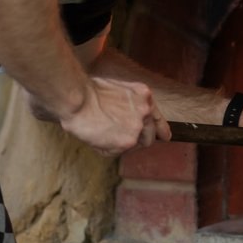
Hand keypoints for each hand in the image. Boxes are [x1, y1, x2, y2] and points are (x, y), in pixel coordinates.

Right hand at [57, 76, 171, 156]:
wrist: (78, 99)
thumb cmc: (88, 92)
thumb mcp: (118, 90)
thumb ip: (130, 104)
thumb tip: (128, 119)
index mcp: (144, 96)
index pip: (158, 117)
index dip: (161, 129)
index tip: (165, 137)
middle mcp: (146, 111)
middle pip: (150, 136)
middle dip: (137, 139)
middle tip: (120, 138)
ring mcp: (138, 127)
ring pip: (135, 146)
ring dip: (122, 144)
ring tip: (104, 133)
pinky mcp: (128, 141)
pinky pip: (117, 152)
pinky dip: (105, 149)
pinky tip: (96, 136)